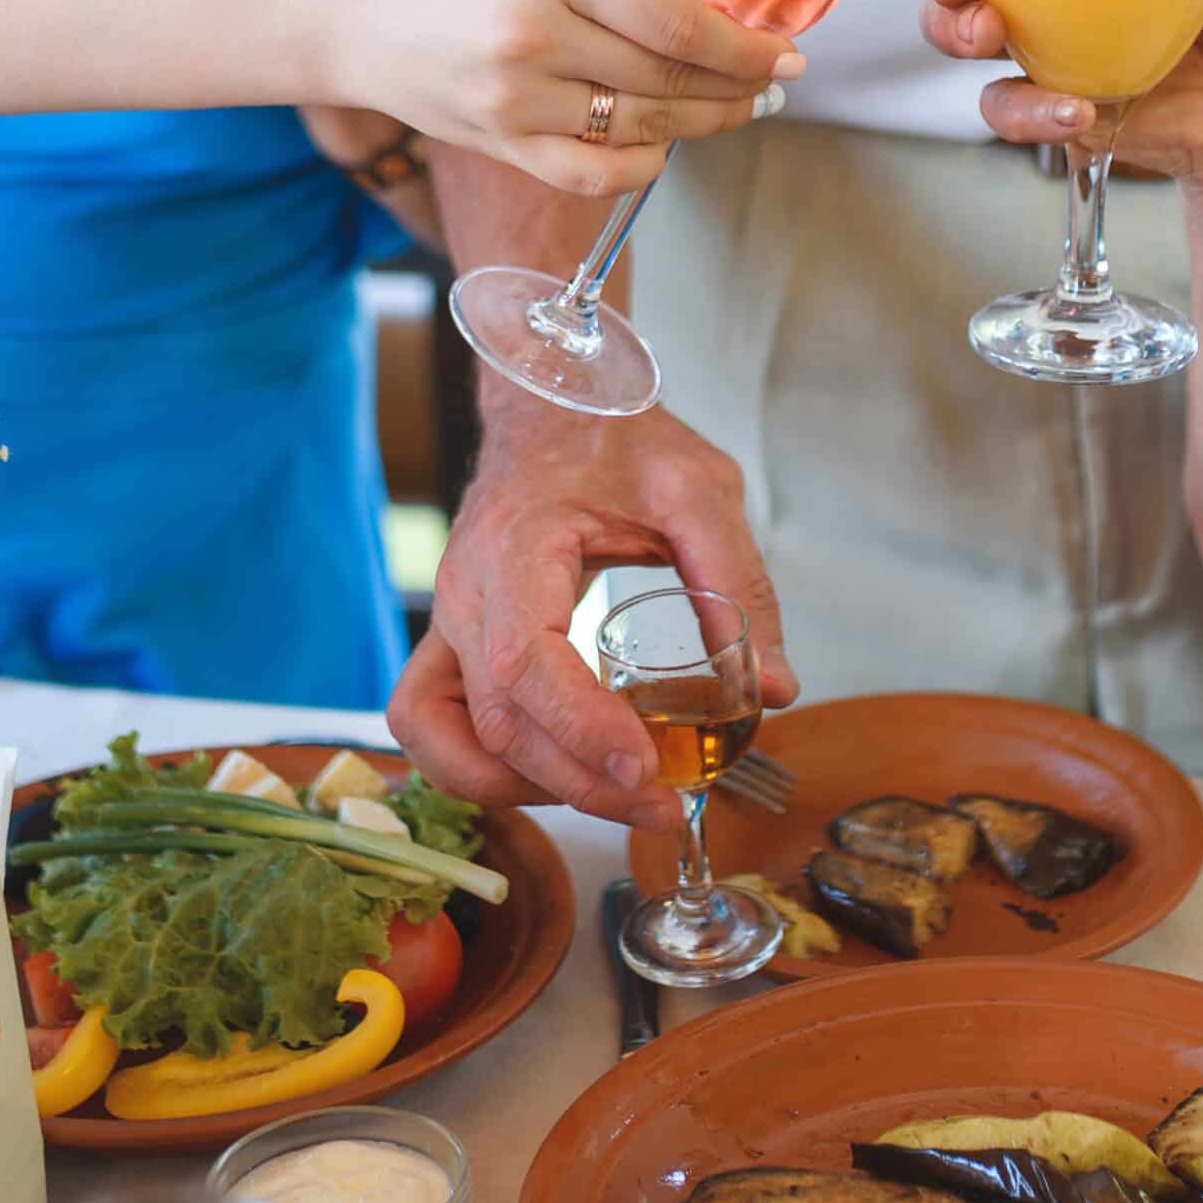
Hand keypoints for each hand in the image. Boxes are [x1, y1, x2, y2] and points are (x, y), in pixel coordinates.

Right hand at [300, 0, 802, 196]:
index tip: (785, 55)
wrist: (338, 5)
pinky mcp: (495, 141)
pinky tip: (662, 149)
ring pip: (640, 130)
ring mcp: (513, 98)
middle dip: (738, 89)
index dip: (745, 50)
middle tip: (774, 86)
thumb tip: (704, 32)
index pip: (678, 27)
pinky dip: (641, 167)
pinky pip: (592, 173)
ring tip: (730, 111)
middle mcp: (535, 34)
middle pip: (669, 83)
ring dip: (699, 126)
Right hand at [389, 404, 797, 831]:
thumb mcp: (700, 490)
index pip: (526, 664)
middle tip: (662, 805)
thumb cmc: (616, 434)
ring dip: (519, 786)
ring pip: (443, 736)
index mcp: (517, 547)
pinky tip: (554, 770)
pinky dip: (481, 766)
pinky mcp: (451, 639)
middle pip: (496, 721)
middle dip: (578, 783)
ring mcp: (446, 619)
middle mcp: (464, 592)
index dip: (581, 731)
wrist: (552, 397)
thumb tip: (771, 690)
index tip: (646, 772)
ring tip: (606, 794)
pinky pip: (431, 722)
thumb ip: (739, 585)